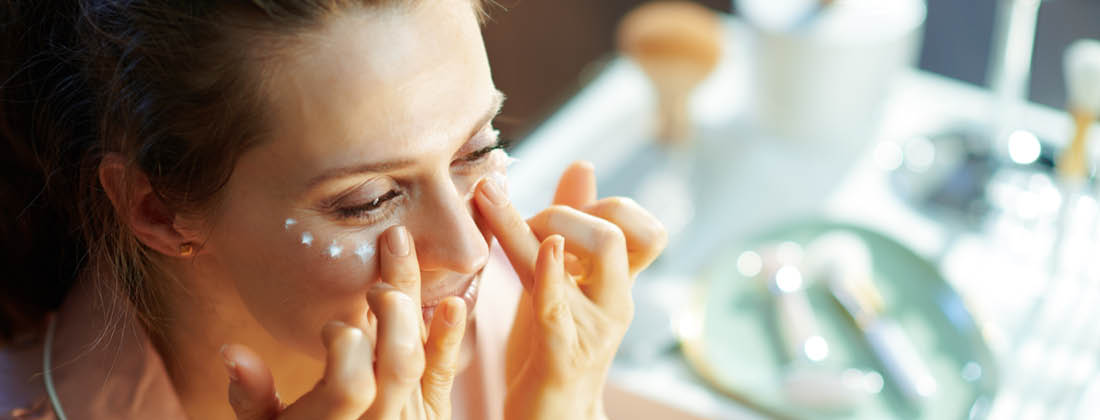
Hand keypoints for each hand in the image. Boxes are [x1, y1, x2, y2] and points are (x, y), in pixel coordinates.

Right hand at [221, 226, 467, 419]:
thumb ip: (252, 397)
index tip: (333, 326)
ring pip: (420, 359)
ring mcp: (409, 418)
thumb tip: (232, 350)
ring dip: (414, 303)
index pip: (350, 386)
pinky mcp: (435, 413)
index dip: (345, 347)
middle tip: (377, 283)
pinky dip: (450, 336)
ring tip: (401, 251)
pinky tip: (452, 301)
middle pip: (397, 364)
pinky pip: (444, 373)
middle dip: (392, 312)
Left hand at [473, 161, 667, 419]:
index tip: (557, 213)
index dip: (603, 207)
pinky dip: (553, 273)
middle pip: (621, 231)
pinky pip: (560, 305)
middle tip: (529, 227)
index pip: (644, 227)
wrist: (551, 417)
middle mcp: (615, 303)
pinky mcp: (562, 353)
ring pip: (602, 252)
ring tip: (514, 226)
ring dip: (552, 225)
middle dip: (570, 212)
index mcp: (617, 285)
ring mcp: (595, 328)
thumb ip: (572, 228)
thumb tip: (583, 164)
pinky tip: (545, 249)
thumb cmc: (554, 346)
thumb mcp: (562, 280)